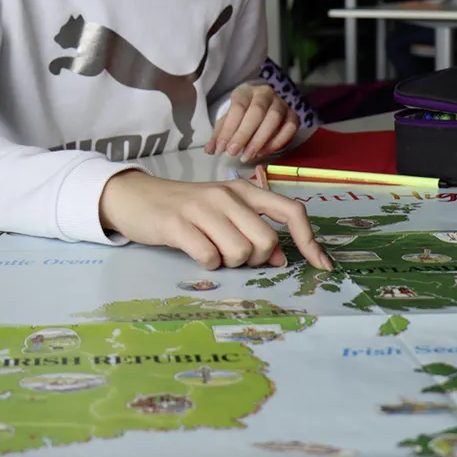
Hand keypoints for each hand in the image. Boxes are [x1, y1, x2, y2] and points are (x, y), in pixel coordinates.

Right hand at [100, 171, 331, 270]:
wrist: (134, 197)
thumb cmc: (184, 208)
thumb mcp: (222, 212)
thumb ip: (253, 229)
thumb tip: (282, 258)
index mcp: (243, 190)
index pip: (291, 211)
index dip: (310, 241)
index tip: (322, 266)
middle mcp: (226, 195)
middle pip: (266, 242)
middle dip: (255, 260)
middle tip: (234, 255)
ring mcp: (201, 208)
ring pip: (240, 252)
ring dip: (229, 263)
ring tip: (212, 251)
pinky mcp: (177, 224)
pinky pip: (209, 257)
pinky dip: (207, 264)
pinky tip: (195, 253)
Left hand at [206, 83, 298, 162]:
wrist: (259, 107)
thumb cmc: (240, 115)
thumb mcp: (226, 122)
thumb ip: (219, 135)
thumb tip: (210, 151)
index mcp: (245, 91)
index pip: (237, 107)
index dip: (229, 129)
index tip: (221, 148)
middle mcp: (265, 93)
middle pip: (257, 111)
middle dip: (244, 134)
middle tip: (233, 153)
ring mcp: (281, 103)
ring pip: (274, 118)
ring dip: (260, 139)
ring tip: (248, 155)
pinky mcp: (293, 114)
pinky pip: (290, 127)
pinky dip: (277, 141)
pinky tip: (263, 152)